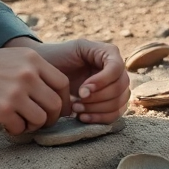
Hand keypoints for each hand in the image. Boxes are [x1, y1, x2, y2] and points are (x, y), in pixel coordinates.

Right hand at [0, 45, 67, 135]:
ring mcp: (16, 92)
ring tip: (21, 122)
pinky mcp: (2, 109)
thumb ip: (35, 70)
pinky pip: (20, 128)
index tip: (58, 110)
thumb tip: (56, 94)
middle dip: (51, 118)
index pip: (62, 84)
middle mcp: (28, 75)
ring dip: (33, 125)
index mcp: (34, 60)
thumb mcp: (15, 57)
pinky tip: (6, 125)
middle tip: (40, 122)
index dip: (64, 100)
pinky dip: (16, 130)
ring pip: (41, 119)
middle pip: (55, 104)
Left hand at [10, 37, 129, 122]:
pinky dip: (100, 118)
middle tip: (76, 103)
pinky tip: (82, 118)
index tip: (82, 91)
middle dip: (98, 99)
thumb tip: (90, 88)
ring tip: (76, 109)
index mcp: (110, 53)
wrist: (47, 70)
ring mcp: (116, 88)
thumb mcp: (73, 49)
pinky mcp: (111, 103)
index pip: (117, 69)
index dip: (102, 82)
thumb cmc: (59, 56)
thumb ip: (86, 58)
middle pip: (120, 88)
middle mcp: (118, 70)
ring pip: (119, 103)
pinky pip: (115, 115)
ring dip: (98, 110)